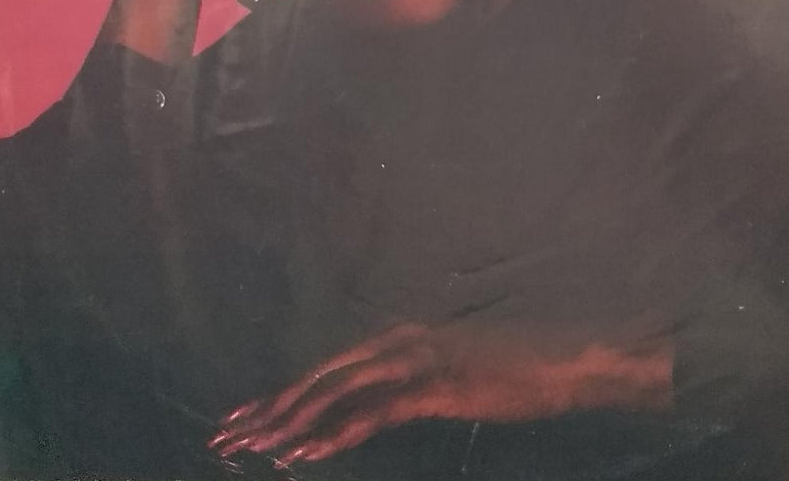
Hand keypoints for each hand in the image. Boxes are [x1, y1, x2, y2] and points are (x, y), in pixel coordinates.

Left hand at [209, 322, 673, 468]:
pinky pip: (373, 413)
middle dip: (270, 407)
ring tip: (251, 448)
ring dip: (289, 421)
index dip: (282, 393)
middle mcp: (398, 341)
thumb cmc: (512, 367)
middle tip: (226, 436)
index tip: (244, 417)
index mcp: (398, 336)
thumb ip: (413, 378)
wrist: (562, 359)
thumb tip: (378, 400)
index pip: (326, 367)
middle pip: (319, 376)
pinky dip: (334, 433)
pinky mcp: (435, 387)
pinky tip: (304, 453)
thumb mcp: (454, 367)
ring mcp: (416, 362)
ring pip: (336, 392)